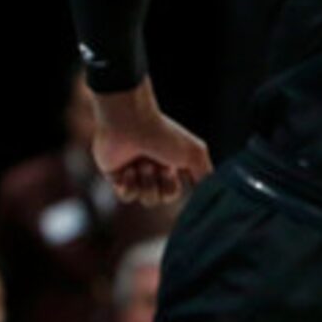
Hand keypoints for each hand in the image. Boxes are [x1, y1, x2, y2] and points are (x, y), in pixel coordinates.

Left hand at [94, 84, 211, 205]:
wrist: (128, 122)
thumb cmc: (163, 134)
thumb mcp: (195, 154)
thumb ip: (206, 176)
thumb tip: (205, 194)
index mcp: (171, 164)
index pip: (174, 192)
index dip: (173, 187)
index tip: (172, 169)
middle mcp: (153, 169)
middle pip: (161, 198)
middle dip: (161, 185)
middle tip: (157, 165)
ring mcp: (133, 173)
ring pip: (145, 199)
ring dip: (146, 183)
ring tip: (140, 164)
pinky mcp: (115, 175)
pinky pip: (126, 197)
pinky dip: (128, 185)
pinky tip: (127, 169)